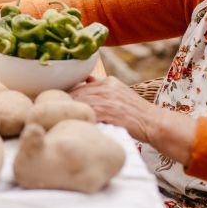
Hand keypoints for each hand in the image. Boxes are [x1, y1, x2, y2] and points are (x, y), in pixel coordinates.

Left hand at [69, 75, 195, 164]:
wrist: (154, 122)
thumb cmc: (134, 112)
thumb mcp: (119, 92)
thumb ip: (101, 87)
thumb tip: (85, 80)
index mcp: (108, 82)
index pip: (78, 87)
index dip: (66, 97)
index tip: (57, 104)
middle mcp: (107, 88)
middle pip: (76, 94)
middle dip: (64, 105)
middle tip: (52, 114)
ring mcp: (108, 100)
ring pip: (80, 104)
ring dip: (70, 113)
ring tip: (61, 122)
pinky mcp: (110, 113)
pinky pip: (89, 115)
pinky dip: (81, 120)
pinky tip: (74, 127)